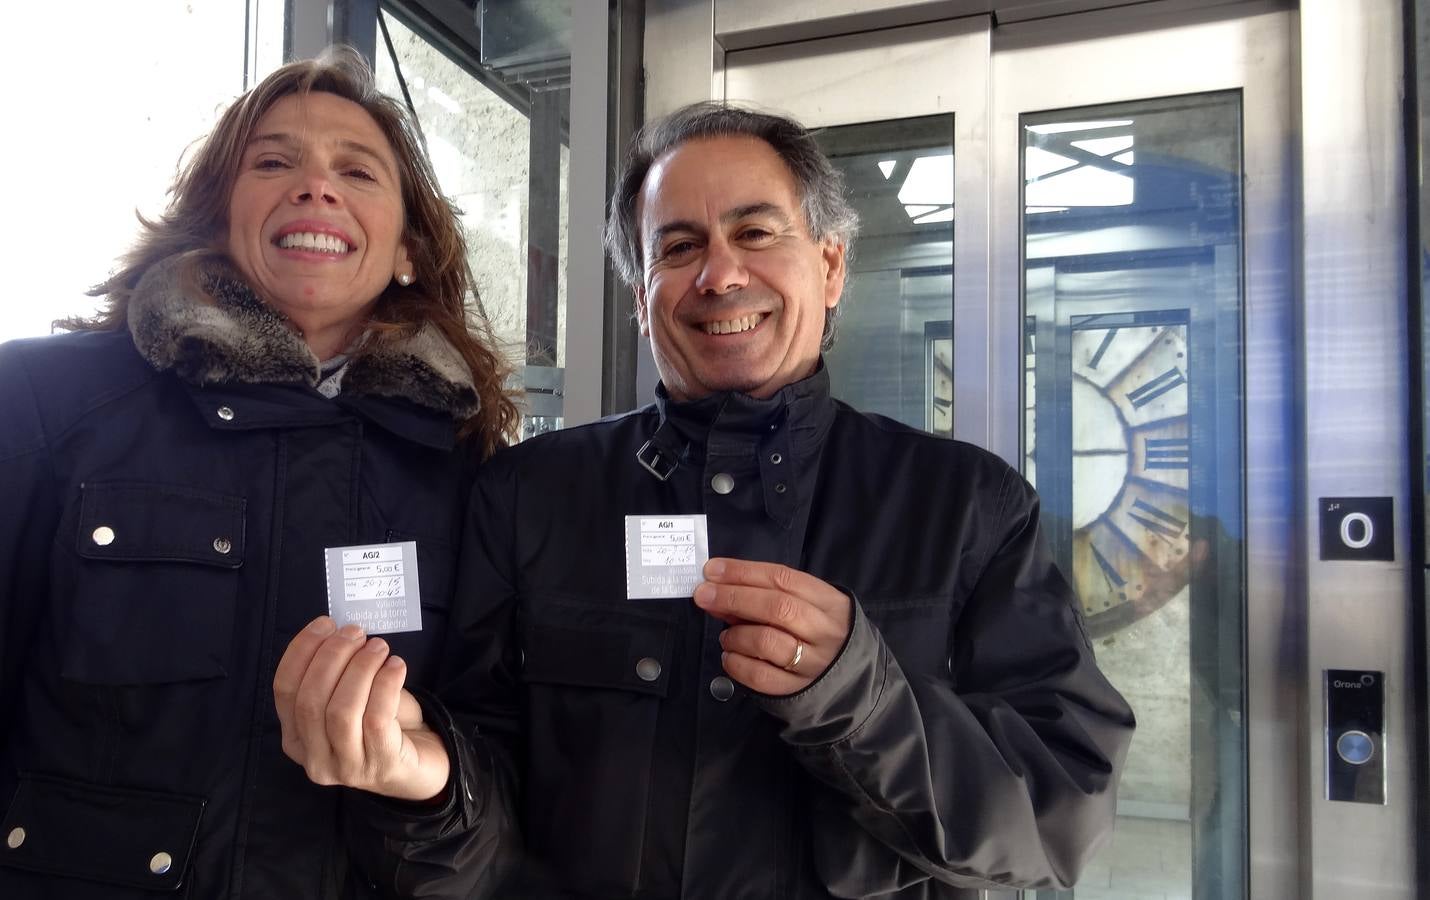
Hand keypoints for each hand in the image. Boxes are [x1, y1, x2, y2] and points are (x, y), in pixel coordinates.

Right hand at [273, 616, 450, 801]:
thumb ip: (336, 672)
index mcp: (296, 738)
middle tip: (357, 632)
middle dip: (332, 657)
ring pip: (340, 712)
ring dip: (360, 669)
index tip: (326, 623)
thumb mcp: (350, 697)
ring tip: (379, 647)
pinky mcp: (381, 766)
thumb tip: (338, 630)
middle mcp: (314, 758)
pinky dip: (385, 685)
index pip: (284, 690)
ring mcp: (347, 767)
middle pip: (310, 701)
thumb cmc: (383, 724)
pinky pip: (376, 720)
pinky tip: (396, 666)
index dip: (301, 652)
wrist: (422, 764)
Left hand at [693, 558, 850, 695]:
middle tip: (704, 596)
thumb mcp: (809, 606)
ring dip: (736, 634)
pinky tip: (730, 657)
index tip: (712, 570)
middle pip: (777, 607)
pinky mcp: (798, 691)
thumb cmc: (821, 633)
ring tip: (726, 635)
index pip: (784, 579)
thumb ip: (770, 596)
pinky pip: (762, 677)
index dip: (744, 572)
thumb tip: (719, 591)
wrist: (851, 680)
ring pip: (768, 642)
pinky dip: (737, 665)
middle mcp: (825, 632)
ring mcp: (814, 664)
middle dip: (734, 597)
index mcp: (830, 602)